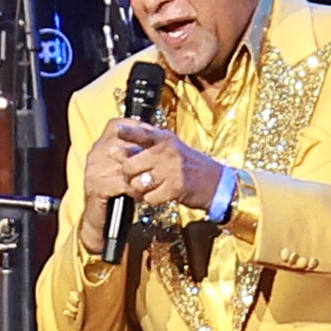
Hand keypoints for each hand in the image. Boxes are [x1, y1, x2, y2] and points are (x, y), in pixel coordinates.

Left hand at [77, 116, 221, 217]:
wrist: (215, 182)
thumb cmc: (188, 165)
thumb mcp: (171, 148)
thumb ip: (148, 146)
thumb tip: (117, 149)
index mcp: (165, 139)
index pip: (142, 133)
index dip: (127, 133)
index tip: (116, 131)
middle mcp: (167, 152)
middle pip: (131, 165)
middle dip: (128, 174)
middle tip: (133, 177)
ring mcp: (172, 170)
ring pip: (138, 183)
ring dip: (139, 189)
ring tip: (147, 186)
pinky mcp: (175, 188)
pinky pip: (150, 197)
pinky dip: (150, 199)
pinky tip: (158, 194)